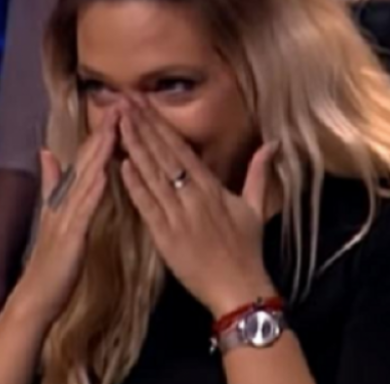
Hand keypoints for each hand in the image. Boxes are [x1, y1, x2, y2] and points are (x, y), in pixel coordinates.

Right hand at [10, 110, 118, 324]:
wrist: (37, 294)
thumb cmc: (52, 259)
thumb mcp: (53, 215)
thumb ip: (50, 183)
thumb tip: (45, 152)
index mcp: (65, 196)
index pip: (85, 158)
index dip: (101, 133)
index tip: (118, 108)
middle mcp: (63, 200)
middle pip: (85, 160)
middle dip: (103, 132)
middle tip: (120, 104)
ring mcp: (66, 216)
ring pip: (86, 178)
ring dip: (100, 153)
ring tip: (115, 128)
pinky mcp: (70, 236)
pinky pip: (84, 209)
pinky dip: (94, 190)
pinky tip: (105, 173)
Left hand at [118, 100, 279, 317]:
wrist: (238, 287)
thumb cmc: (247, 249)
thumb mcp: (256, 207)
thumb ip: (259, 173)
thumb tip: (273, 144)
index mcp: (211, 187)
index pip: (181, 148)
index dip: (160, 124)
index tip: (143, 103)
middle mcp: (192, 196)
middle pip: (162, 155)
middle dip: (141, 126)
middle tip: (122, 101)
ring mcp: (177, 216)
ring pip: (151, 176)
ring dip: (132, 148)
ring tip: (116, 124)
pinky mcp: (164, 236)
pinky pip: (146, 206)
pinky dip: (133, 185)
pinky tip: (120, 165)